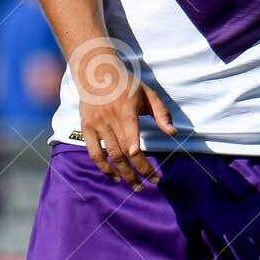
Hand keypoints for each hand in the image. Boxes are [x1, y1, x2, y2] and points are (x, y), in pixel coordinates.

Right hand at [78, 64, 175, 190]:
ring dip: (123, 173)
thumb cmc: (127, 84)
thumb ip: (162, 113)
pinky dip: (104, 167)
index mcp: (126, 109)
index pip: (132, 138)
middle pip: (124, 152)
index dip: (139, 156)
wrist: (95, 73)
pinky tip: (115, 176)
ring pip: (110, 155)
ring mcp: (97, 124)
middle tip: (150, 184)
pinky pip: (94, 153)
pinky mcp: (86, 128)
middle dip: (138, 171)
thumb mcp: (148, 94)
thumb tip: (173, 133)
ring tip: (136, 185)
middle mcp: (110, 119)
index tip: (149, 170)